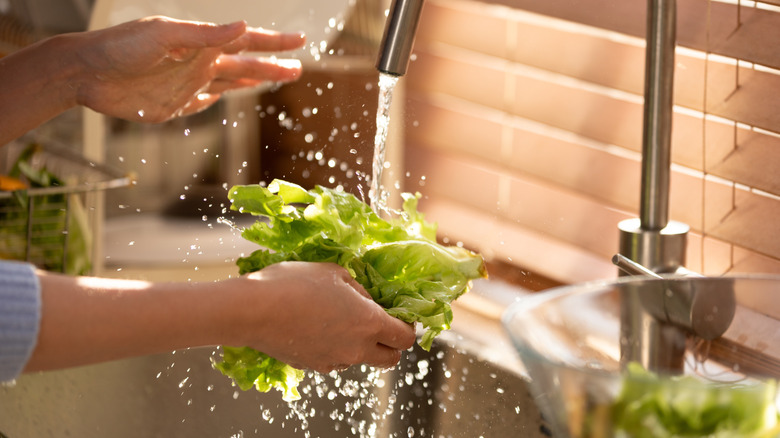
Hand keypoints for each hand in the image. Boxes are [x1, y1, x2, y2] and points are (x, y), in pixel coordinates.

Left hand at [74, 16, 305, 121]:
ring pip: (229, 82)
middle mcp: (199, 63)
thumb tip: (243, 26)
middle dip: (272, 66)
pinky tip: (224, 94)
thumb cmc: (121, 47)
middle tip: (298, 69)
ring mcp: (188, 85)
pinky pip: (203, 102)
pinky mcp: (174, 106)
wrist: (86, 73)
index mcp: (201, 44)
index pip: (246, 41)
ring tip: (274, 77)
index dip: (274, 43)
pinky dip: (217, 98)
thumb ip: (205, 34)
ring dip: (252, 80)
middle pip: (244, 65)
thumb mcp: (164, 34)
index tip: (300, 42)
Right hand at [229, 262, 416, 373]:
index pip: (405, 338)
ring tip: (338, 318)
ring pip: (359, 359)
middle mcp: (356, 349)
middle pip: (390, 359)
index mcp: (369, 323)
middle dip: (391, 344)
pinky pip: (334, 359)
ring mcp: (334, 361)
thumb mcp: (335, 273)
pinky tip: (316, 326)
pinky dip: (334, 347)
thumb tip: (367, 300)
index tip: (400, 315)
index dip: (408, 326)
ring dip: (359, 344)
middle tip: (379, 324)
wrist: (253, 310)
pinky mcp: (313, 367)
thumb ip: (360, 289)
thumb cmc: (294, 284)